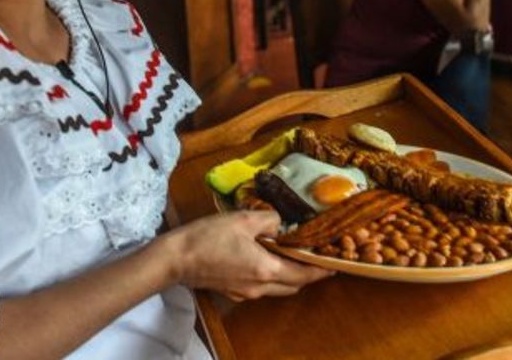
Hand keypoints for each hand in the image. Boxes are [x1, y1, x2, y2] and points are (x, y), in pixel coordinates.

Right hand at [165, 211, 332, 301]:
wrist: (175, 259)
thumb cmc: (208, 237)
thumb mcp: (243, 219)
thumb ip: (269, 220)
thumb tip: (281, 224)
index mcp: (266, 269)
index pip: (304, 275)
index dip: (321, 270)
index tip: (336, 264)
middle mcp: (259, 287)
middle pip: (293, 285)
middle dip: (308, 274)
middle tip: (316, 257)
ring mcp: (245, 293)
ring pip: (277, 288)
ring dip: (289, 276)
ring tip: (294, 256)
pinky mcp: (232, 291)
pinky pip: (261, 287)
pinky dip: (272, 276)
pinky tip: (266, 259)